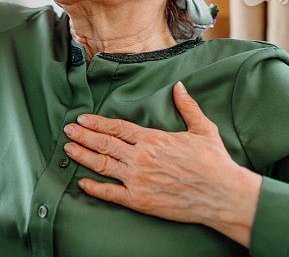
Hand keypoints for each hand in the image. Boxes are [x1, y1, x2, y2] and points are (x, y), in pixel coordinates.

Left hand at [62, 81, 262, 247]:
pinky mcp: (140, 200)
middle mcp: (140, 157)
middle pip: (104, 143)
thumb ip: (187, 106)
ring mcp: (138, 179)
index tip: (83, 118)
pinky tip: (82, 182)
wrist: (221, 194)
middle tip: (67, 130)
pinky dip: (94, 188)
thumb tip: (179, 87)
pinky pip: (110, 193)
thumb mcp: (202, 128)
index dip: (97, 122)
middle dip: (83, 135)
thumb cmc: (214, 162)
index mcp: (152, 138)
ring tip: (69, 149)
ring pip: (102, 165)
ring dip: (83, 156)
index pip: (117, 127)